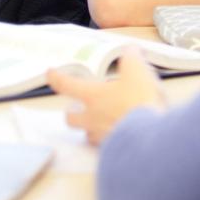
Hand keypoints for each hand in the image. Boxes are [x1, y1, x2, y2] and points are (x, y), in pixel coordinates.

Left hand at [45, 49, 164, 144]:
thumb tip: (130, 50)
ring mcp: (102, 136)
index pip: (67, 85)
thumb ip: (131, 58)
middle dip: (72, 112)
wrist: (149, 137)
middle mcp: (92, 118)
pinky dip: (109, 139)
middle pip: (71, 117)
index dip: (56, 78)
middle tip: (78, 107)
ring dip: (90, 127)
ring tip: (101, 121)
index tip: (50, 73)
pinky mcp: (115, 149)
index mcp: (93, 96)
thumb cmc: (138, 102)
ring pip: (88, 133)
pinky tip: (120, 134)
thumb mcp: (137, 71)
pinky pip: (106, 144)